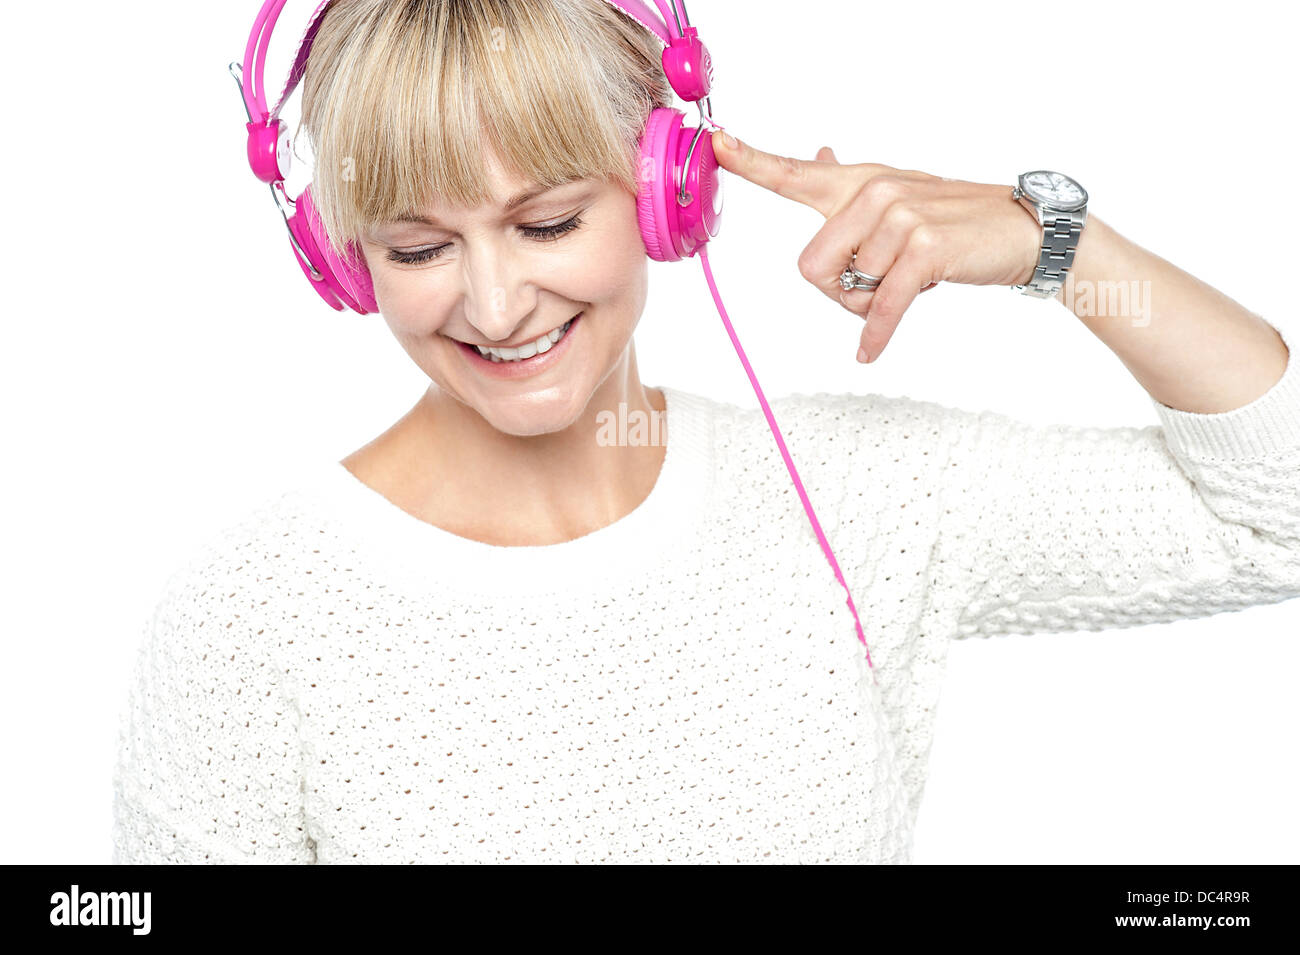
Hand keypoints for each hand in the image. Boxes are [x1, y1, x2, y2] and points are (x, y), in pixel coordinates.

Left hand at [710, 129, 1042, 362]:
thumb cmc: (954, 220)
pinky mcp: (924, 248)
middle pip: (811, 267)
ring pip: (850, 290)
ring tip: (909, 284)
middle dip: (838, 293)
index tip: (717, 144)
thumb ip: (853, 184)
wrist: (1020, 230)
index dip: (753, 161)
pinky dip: (876, 334)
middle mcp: (875, 192)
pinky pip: (881, 306)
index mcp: (860, 181)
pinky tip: (870, 351)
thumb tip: (819, 152)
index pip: (795, 171)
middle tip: (875, 287)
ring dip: (872, 305)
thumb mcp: (901, 194)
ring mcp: (901, 218)